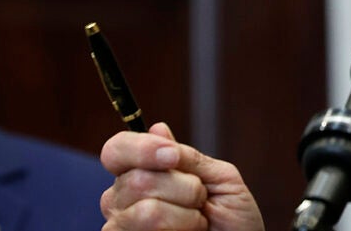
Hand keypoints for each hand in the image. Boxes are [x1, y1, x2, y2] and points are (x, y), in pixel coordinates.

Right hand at [100, 122, 264, 230]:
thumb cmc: (233, 219)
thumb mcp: (221, 179)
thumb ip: (188, 158)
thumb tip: (157, 128)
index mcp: (142, 174)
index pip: (117, 150)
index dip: (141, 148)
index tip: (172, 156)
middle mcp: (123, 200)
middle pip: (136, 180)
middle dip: (185, 188)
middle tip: (201, 201)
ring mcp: (122, 227)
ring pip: (145, 210)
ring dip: (185, 215)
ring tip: (198, 223)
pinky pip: (148, 230)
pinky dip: (182, 228)